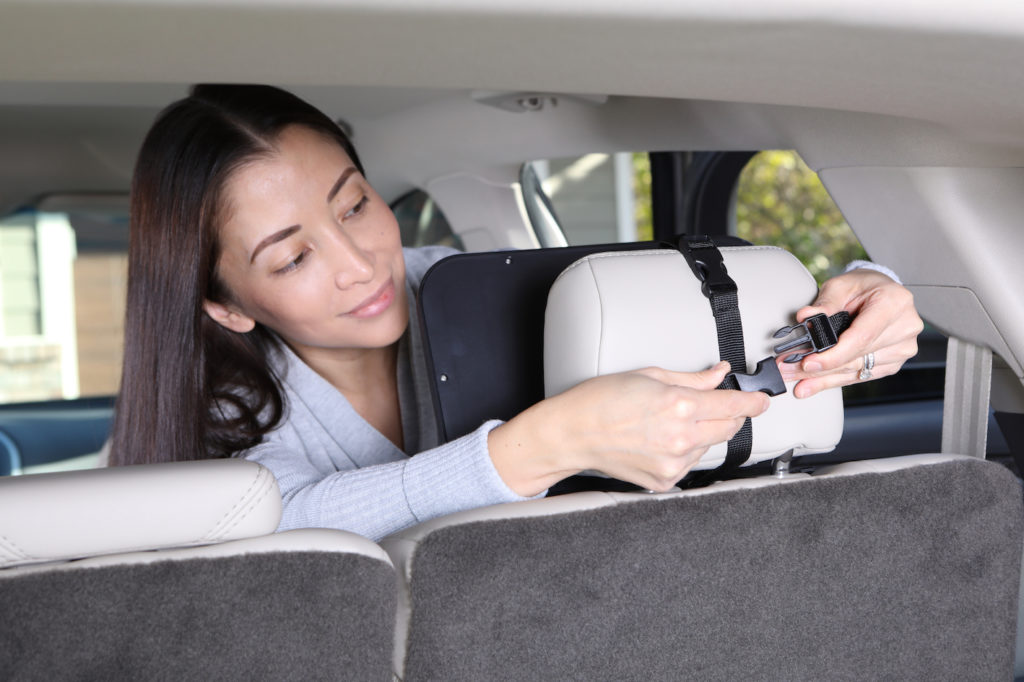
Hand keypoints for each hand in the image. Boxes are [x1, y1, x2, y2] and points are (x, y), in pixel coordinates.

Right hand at [489, 362, 769, 494]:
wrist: (572, 434)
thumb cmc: (601, 400)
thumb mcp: (649, 376)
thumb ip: (692, 378)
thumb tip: (718, 373)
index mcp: (680, 406)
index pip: (734, 405)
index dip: (754, 401)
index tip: (762, 399)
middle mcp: (682, 438)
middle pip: (729, 427)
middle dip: (731, 414)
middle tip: (716, 404)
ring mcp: (674, 464)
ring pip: (709, 446)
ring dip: (703, 432)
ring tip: (669, 420)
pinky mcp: (665, 481)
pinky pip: (690, 463)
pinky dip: (685, 450)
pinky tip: (660, 439)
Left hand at [778, 268, 922, 398]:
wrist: (883, 292)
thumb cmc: (864, 286)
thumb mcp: (841, 285)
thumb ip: (824, 303)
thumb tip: (805, 317)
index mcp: (894, 304)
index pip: (861, 337)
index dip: (833, 355)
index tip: (809, 363)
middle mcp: (904, 328)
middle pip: (856, 357)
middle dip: (819, 368)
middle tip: (789, 370)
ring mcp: (902, 349)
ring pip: (855, 371)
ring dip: (822, 378)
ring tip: (795, 380)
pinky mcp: (893, 363)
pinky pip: (859, 376)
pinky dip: (834, 380)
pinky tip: (813, 385)